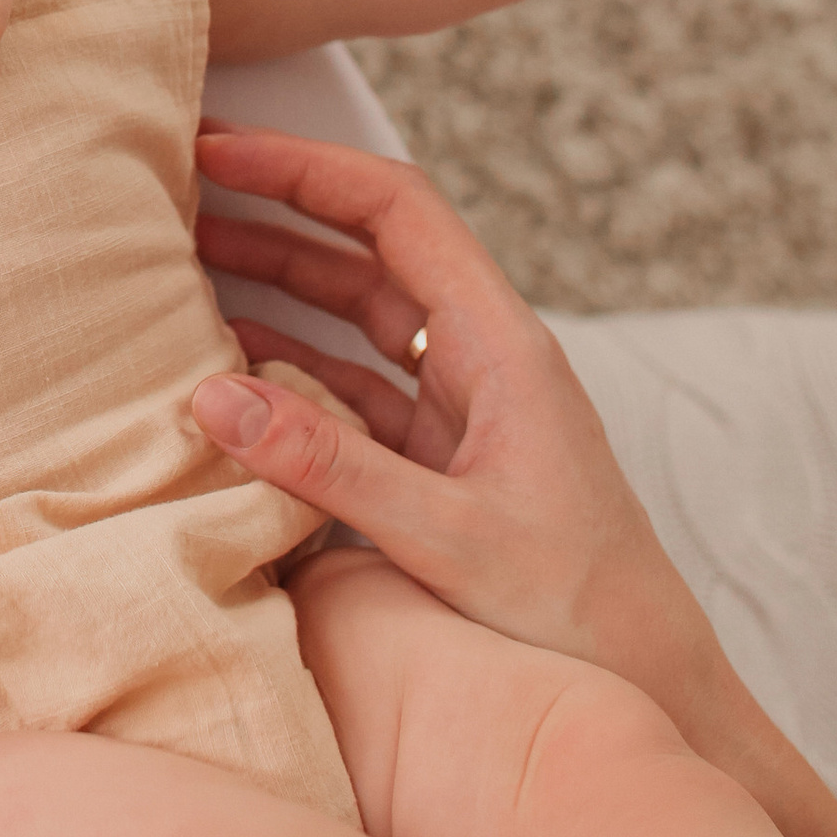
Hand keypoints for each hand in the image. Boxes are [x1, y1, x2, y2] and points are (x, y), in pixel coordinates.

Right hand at [187, 130, 713, 706]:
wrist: (654, 687)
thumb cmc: (580, 613)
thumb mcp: (448, 537)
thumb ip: (329, 465)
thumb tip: (210, 397)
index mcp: (502, 345)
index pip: (396, 211)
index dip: (305, 167)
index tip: (218, 149)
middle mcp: (484, 358)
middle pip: (370, 249)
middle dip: (277, 211)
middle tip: (182, 190)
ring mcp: (464, 408)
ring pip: (359, 316)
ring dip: (277, 287)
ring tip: (184, 268)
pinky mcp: (446, 459)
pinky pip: (357, 387)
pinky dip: (292, 369)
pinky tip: (231, 371)